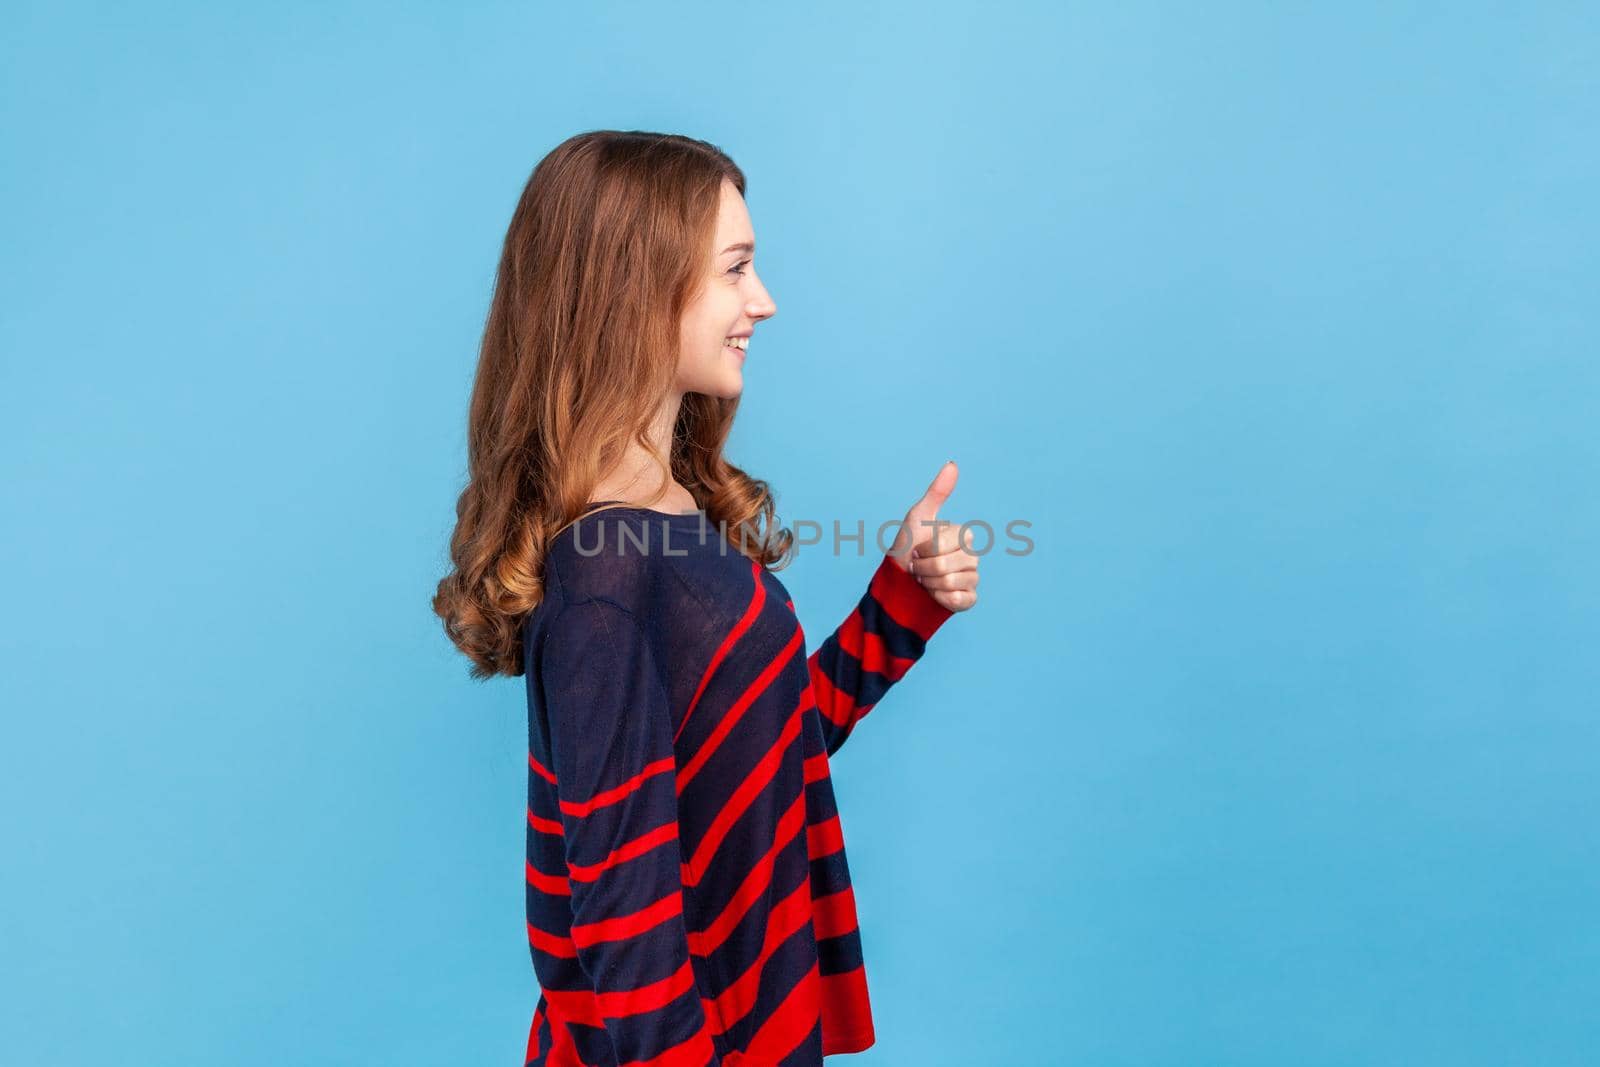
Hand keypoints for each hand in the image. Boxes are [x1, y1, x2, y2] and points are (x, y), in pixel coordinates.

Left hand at [888, 460, 978, 612]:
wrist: (898, 582)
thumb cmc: (908, 548)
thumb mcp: (918, 517)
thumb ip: (937, 492)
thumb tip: (952, 463)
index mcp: (964, 537)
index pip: (943, 544)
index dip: (924, 549)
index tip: (918, 549)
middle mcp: (972, 557)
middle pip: (946, 566)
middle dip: (923, 567)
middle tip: (919, 566)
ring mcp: (972, 579)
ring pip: (949, 583)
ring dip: (928, 583)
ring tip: (924, 579)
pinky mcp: (968, 600)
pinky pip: (958, 600)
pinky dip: (939, 598)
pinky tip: (934, 594)